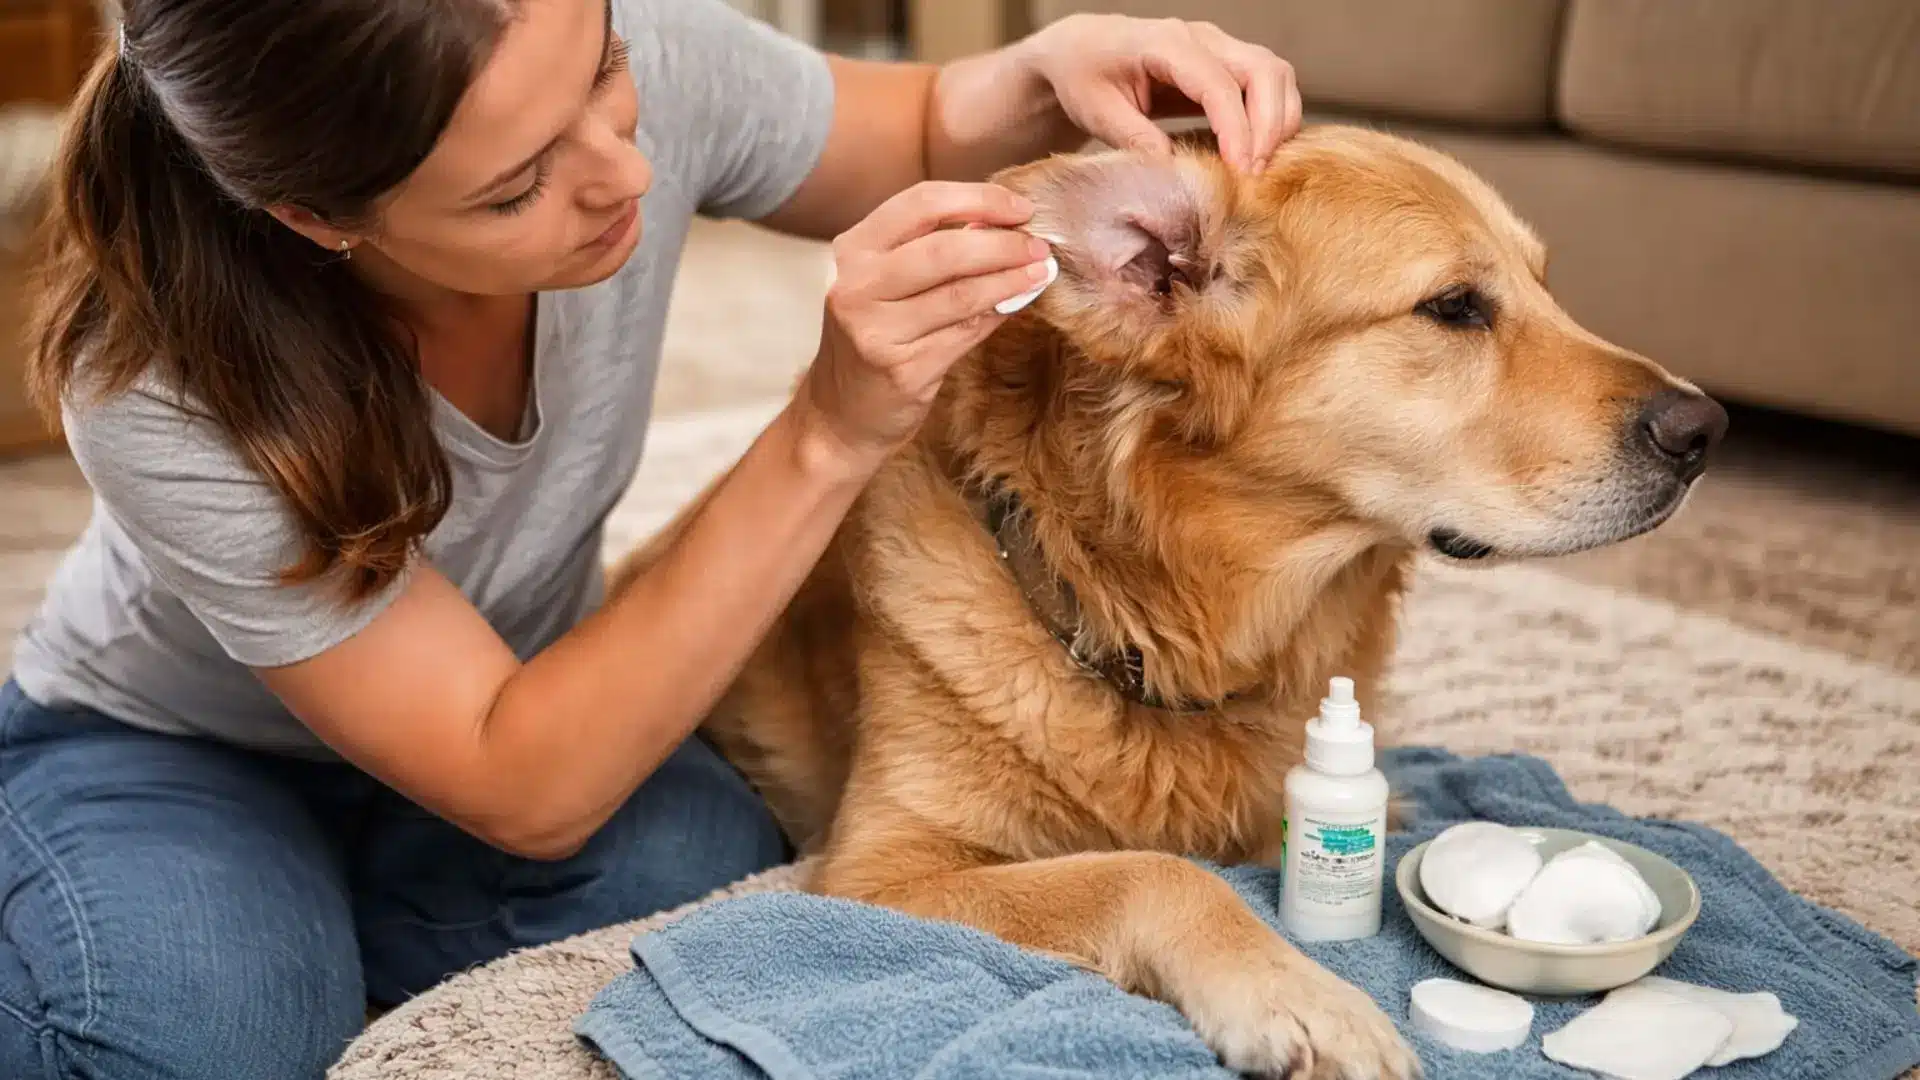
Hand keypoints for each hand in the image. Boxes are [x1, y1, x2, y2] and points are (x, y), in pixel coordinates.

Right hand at [797, 181, 1052, 474]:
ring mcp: (875, 331)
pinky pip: (965, 334)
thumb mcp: (884, 283)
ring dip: (1010, 280)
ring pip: (960, 294)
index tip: (1021, 208)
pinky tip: (1018, 305)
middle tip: (1039, 246)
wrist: (840, 414)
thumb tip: (1004, 226)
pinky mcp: (902, 370)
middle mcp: (858, 286)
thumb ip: (930, 251)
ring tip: (1041, 272)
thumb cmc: (874, 338)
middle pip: (944, 249)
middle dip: (1003, 244)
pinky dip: (998, 315)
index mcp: (854, 250)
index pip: (922, 203)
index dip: (980, 199)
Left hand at [1017, 15, 1301, 172]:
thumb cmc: (1084, 76)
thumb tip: (1174, 167)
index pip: (1218, 84)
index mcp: (1165, 43)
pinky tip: (1259, 151)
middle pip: (1263, 70)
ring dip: (1279, 120)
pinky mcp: (1226, 62)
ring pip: (1274, 73)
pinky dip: (1273, 115)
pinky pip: (1266, 82)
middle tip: (1256, 174)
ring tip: (1261, 166)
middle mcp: (1201, 38)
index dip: (1236, 129)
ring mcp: (1218, 46)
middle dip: (1270, 124)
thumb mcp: (1098, 111)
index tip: (1241, 170)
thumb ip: (1134, 137)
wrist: (1081, 50)